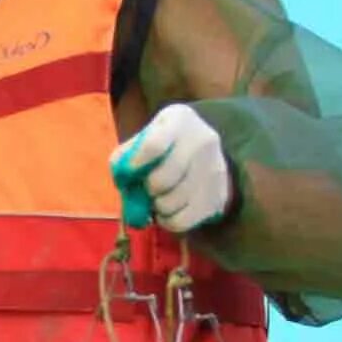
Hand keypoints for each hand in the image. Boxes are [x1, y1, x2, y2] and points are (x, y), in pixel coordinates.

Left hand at [110, 104, 231, 233]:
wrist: (205, 151)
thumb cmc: (166, 143)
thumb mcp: (147, 135)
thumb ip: (128, 154)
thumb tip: (123, 179)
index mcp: (179, 119)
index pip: (154, 145)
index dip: (136, 164)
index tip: (129, 173)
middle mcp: (202, 140)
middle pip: (164, 178)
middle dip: (148, 189)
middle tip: (147, 189)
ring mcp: (214, 169)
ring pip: (173, 202)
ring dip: (157, 207)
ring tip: (157, 200)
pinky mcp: (218, 196)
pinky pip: (184, 220)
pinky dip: (168, 222)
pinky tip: (166, 213)